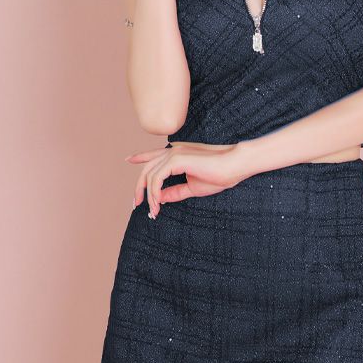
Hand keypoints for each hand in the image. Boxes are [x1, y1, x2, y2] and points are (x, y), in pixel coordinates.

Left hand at [126, 141, 246, 217]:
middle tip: (136, 204)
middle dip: (139, 187)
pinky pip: (157, 178)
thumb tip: (161, 198)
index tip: (128, 159)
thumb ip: (175, 191)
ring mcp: (173, 153)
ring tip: (154, 211)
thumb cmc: (219, 176)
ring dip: (149, 196)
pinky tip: (158, 204)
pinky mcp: (176, 159)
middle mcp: (172, 151)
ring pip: (150, 175)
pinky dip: (155, 193)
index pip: (153, 154)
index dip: (140, 157)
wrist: (234, 166)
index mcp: (177, 154)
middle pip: (147, 169)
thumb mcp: (192, 187)